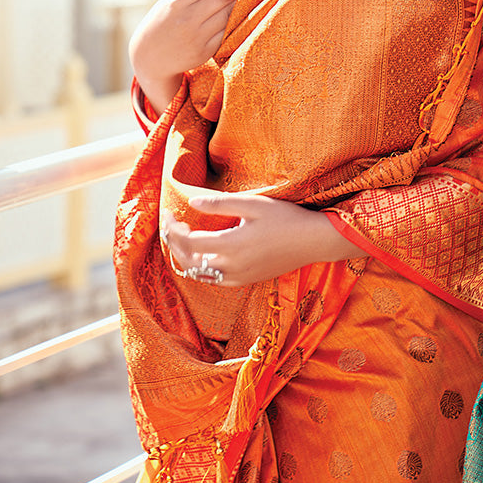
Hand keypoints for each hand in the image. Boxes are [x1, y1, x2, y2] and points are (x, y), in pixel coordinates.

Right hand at [129, 0, 250, 114]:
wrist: (148, 58)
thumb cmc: (161, 24)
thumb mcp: (169, 3)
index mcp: (178, 1)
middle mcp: (188, 18)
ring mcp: (197, 36)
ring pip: (229, 14)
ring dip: (244, 1)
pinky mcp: (205, 51)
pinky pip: (226, 32)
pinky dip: (237, 21)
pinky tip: (244, 12)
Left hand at [163, 192, 363, 286]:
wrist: (313, 241)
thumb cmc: (285, 218)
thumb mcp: (252, 204)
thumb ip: (220, 203)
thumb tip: (192, 201)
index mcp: (231, 246)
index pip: (188, 243)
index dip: (173, 230)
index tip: (169, 214)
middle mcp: (232, 267)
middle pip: (189, 262)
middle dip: (174, 244)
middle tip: (169, 225)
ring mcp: (239, 277)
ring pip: (200, 274)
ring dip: (185, 257)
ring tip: (180, 238)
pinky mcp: (246, 281)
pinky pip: (214, 279)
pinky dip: (200, 268)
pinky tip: (201, 253)